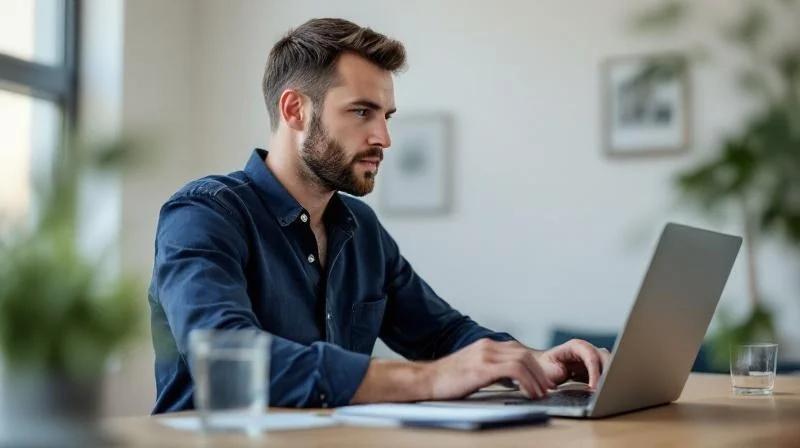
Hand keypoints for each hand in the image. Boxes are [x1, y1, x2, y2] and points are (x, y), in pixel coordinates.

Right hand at [424, 339, 555, 399]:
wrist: (426, 379)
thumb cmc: (447, 379)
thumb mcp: (472, 367)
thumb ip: (490, 367)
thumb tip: (508, 379)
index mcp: (486, 345)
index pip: (519, 350)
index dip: (534, 366)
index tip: (541, 380)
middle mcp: (488, 346)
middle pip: (525, 353)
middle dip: (540, 372)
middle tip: (546, 388)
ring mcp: (486, 355)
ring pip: (524, 360)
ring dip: (537, 378)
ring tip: (541, 393)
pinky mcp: (483, 367)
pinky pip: (515, 370)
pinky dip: (528, 382)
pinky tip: (530, 393)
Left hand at [535, 339, 610, 389]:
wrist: (544, 369)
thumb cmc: (544, 366)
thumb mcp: (546, 368)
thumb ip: (555, 371)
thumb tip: (564, 374)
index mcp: (577, 346)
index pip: (591, 358)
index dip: (595, 373)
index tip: (594, 388)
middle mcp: (589, 351)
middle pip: (606, 359)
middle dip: (609, 375)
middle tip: (606, 392)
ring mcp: (595, 360)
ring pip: (611, 366)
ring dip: (610, 379)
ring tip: (607, 394)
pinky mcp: (597, 370)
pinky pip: (607, 376)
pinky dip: (607, 384)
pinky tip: (605, 395)